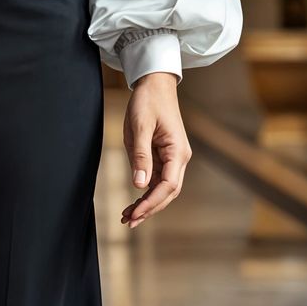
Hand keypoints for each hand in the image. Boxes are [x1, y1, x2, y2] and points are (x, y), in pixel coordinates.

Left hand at [121, 71, 190, 228]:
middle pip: (168, 192)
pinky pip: (156, 179)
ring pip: (162, 188)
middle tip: (129, 221)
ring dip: (147, 203)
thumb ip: (140, 155)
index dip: (152, 202)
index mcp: (177, 152)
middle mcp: (179, 158)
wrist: (154, 83)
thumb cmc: (148, 101)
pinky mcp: (163, 156)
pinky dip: (145, 192)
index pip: (168, 186)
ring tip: (127, 216)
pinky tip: (133, 202)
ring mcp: (172, 158)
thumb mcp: (140, 126)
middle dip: (150, 208)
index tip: (135, 213)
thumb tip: (139, 184)